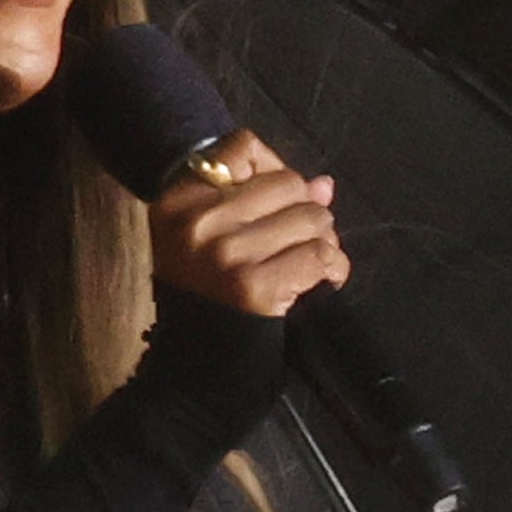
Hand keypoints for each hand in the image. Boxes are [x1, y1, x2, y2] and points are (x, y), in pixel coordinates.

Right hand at [145, 132, 346, 320]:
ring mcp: (226, 254)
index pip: (242, 148)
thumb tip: (325, 185)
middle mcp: (199, 222)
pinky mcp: (254, 287)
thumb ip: (264, 199)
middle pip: (288, 184)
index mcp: (178, 200)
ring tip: (308, 261)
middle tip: (297, 241)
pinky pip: (320, 256)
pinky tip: (324, 279)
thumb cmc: (204, 293)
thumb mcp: (208, 235)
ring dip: (323, 241)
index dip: (273, 169)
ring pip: (312, 219)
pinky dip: (333, 268)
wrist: (194, 364)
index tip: (275, 201)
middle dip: (305, 211)